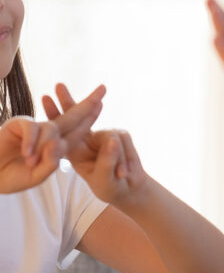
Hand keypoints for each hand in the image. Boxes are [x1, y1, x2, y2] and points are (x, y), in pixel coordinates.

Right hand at [0, 84, 105, 193]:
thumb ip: (50, 163)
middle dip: (88, 103)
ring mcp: (34, 127)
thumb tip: (58, 143)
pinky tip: (27, 154)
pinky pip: (32, 127)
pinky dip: (32, 141)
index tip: (101, 104)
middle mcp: (47, 133)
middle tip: (103, 89)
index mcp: (55, 145)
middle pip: (71, 116)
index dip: (89, 118)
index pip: (77, 131)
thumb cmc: (11, 177)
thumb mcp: (37, 176)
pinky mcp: (18, 124)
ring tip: (31, 162)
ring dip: (44, 146)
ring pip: (51, 128)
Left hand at [42, 83, 147, 204]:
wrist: (129, 188)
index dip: (55, 114)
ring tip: (120, 175)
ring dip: (116, 160)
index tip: (45, 98)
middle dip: (68, 101)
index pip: (63, 130)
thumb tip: (112, 139)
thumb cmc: (110, 186)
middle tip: (57, 85)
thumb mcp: (104, 179)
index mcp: (76, 149)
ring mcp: (104, 134)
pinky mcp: (120, 134)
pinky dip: (126, 160)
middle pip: (76, 116)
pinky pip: (123, 141)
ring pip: (110, 136)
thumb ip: (106, 160)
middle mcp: (88, 138)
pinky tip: (125, 174)